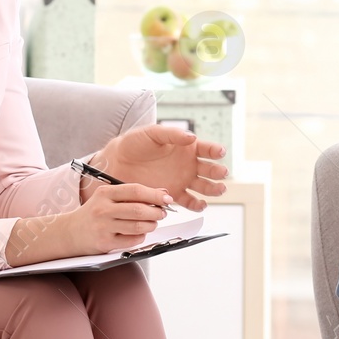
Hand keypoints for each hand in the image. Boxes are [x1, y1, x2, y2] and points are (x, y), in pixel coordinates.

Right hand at [61, 182, 172, 253]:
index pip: (135, 190)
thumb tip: (162, 193)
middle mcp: (103, 209)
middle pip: (138, 209)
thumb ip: (132, 194)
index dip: (155, 194)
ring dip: (151, 225)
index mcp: (105, 193)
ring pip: (137, 226)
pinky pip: (131, 241)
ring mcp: (103, 227)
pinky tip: (140, 233)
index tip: (167, 198)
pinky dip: (141, 237)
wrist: (69, 233)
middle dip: (156, 211)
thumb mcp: (108, 198)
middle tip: (162, 213)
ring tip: (153, 223)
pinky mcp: (104, 243)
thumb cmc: (94, 213)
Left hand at [99, 124, 229, 209]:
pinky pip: (189, 201)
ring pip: (203, 187)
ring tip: (218, 190)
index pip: (205, 148)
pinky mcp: (172, 195)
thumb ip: (172, 134)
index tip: (220, 152)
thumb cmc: (134, 143)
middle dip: (217, 172)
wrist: (117, 163)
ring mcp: (181, 180)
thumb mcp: (152, 133)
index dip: (215, 150)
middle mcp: (187, 164)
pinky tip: (201, 204)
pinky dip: (196, 204)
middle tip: (221, 173)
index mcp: (186, 147)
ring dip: (213, 189)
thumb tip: (191, 137)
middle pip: (209, 169)